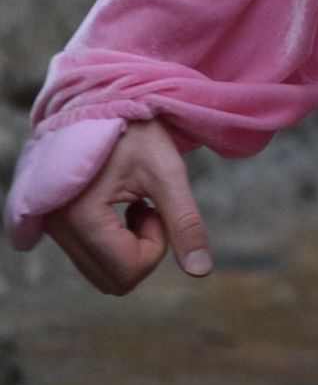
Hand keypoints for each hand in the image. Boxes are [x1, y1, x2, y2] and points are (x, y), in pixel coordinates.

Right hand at [44, 123, 212, 296]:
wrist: (102, 103)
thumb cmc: (136, 131)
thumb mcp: (168, 173)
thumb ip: (185, 222)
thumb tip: (201, 271)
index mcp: (80, 214)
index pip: (127, 270)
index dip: (155, 246)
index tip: (155, 206)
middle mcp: (56, 227)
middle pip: (113, 281)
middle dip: (142, 251)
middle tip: (146, 207)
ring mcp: (51, 228)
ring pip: (103, 274)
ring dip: (128, 247)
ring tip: (133, 203)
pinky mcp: (55, 225)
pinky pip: (92, 259)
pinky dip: (115, 243)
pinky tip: (120, 206)